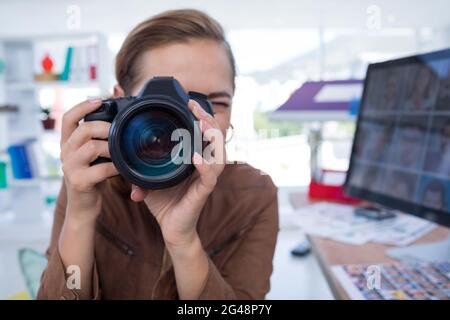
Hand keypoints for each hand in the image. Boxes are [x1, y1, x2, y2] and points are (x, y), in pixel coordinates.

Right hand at [60, 99, 117, 222]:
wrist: (83, 207)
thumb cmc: (93, 177)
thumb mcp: (93, 155)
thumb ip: (99, 138)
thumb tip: (117, 114)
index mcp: (68, 143)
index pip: (69, 118)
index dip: (83, 106)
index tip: (100, 99)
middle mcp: (65, 152)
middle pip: (84, 129)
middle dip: (106, 127)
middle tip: (121, 133)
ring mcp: (70, 167)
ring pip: (93, 147)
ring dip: (113, 148)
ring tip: (122, 152)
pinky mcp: (79, 182)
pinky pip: (101, 169)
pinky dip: (116, 167)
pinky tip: (123, 169)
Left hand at [130, 100, 225, 248]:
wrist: (171, 229)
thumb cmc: (165, 203)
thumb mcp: (149, 179)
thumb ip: (139, 165)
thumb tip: (121, 156)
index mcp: (195, 160)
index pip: (204, 134)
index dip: (202, 117)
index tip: (189, 102)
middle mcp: (204, 167)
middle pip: (216, 139)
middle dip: (209, 120)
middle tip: (196, 107)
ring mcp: (205, 180)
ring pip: (219, 155)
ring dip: (212, 138)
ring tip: (203, 125)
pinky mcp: (203, 193)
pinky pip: (209, 178)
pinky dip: (205, 167)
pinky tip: (196, 157)